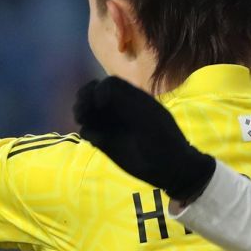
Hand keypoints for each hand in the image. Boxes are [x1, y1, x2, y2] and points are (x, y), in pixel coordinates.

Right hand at [73, 76, 215, 199]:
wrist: (169, 167)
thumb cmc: (162, 138)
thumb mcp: (147, 116)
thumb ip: (124, 101)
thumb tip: (100, 96)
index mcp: (131, 97)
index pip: (108, 84)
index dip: (100, 89)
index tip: (101, 103)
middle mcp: (118, 108)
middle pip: (93, 93)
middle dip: (85, 98)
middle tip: (82, 110)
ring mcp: (111, 125)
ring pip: (88, 111)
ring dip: (81, 112)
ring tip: (82, 119)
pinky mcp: (105, 142)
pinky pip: (89, 132)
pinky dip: (87, 132)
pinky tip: (95, 139)